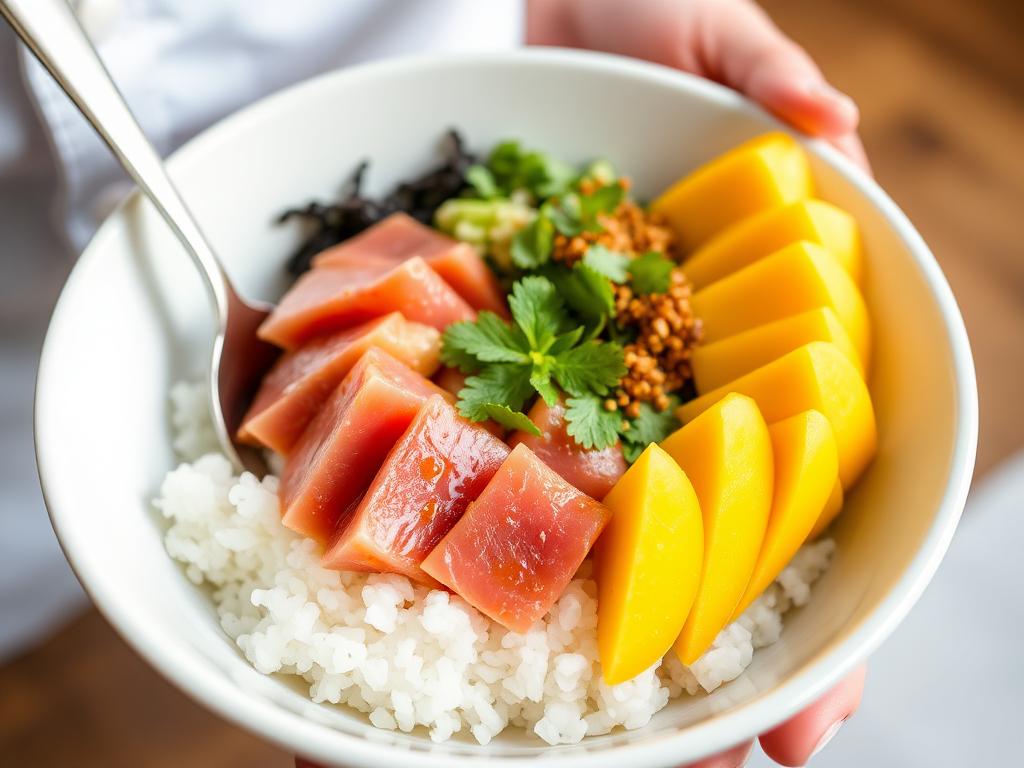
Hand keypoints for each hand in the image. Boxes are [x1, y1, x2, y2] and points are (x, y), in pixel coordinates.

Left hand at [301, 6, 867, 766]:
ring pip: (609, 534)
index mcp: (745, 339)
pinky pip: (504, 462)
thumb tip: (832, 136)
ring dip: (608, 639)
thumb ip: (765, 78)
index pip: (802, 489)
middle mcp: (672, 386)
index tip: (805, 725)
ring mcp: (587, 388)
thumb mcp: (708, 33)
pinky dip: (498, 540)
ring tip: (606, 745)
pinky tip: (483, 616)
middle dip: (712, 666)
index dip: (821, 612)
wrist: (538, 25)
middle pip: (707, 550)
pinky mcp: (505, 366)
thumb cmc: (637, 25)